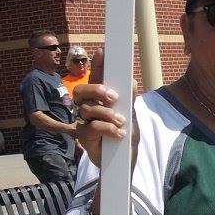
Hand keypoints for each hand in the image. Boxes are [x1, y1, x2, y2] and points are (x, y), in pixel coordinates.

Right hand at [74, 49, 128, 167]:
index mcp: (101, 99)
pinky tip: (119, 133)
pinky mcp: (83, 137)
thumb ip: (130, 100)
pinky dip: (108, 129)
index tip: (103, 51)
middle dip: (97, 90)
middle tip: (113, 97)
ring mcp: (84, 122)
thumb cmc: (125, 137)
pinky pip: (92, 127)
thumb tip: (132, 82)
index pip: (97, 78)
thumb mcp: (132, 117)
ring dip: (107, 114)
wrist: (123, 162)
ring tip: (121, 122)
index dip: (98, 64)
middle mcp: (89, 107)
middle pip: (82, 91)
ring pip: (88, 109)